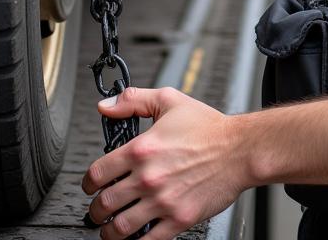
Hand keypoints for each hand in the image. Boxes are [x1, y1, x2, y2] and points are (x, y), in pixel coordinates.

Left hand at [82, 87, 250, 238]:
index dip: (87, 182)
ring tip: (109, 229)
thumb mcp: (168, 101)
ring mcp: (162, 201)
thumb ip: (133, 100)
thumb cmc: (208, 127)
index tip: (90, 186)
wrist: (240, 150)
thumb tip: (106, 106)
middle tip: (97, 211)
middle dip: (95, 211)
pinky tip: (135, 236)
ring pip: (120, 227)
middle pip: (105, 203)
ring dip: (109, 231)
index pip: (97, 173)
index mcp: (142, 149)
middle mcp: (148, 177)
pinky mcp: (179, 219)